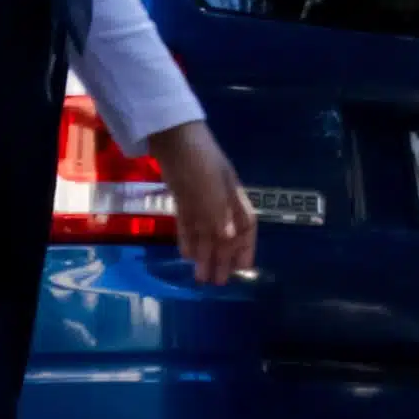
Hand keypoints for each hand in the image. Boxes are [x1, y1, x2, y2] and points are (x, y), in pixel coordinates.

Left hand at [147, 119, 261, 284]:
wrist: (172, 136)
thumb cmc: (197, 160)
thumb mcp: (210, 187)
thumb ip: (218, 213)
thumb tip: (230, 239)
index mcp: (233, 195)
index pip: (245, 226)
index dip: (246, 248)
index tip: (243, 270)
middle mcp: (220, 199)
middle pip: (224, 233)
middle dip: (223, 257)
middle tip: (216, 282)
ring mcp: (200, 197)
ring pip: (206, 231)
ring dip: (204, 253)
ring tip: (199, 276)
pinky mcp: (182, 195)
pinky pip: (189, 222)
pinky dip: (189, 238)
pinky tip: (186, 255)